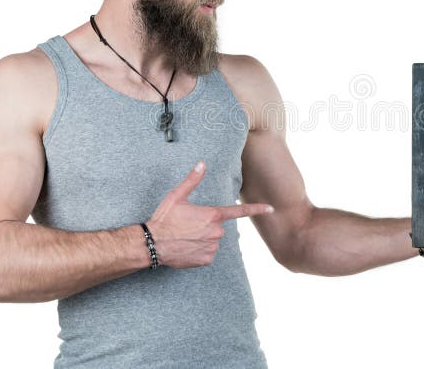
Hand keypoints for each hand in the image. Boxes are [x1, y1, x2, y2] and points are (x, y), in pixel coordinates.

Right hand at [147, 161, 273, 268]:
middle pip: (218, 227)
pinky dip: (199, 251)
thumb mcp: (176, 196)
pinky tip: (186, 247)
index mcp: (212, 215)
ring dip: (203, 239)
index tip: (271, 208)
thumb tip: (202, 164)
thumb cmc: (164, 219)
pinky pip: (207, 254)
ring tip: (185, 237)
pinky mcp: (206, 260)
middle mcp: (216, 231)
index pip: (239, 212)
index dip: (256, 209)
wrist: (152, 244)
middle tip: (188, 225)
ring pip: (213, 241)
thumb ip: (192, 180)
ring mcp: (212, 247)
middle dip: (207, 226)